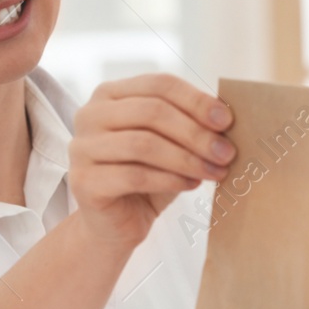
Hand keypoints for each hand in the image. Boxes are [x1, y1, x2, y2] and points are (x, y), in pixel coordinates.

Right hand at [69, 74, 234, 248]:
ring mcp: (82, 148)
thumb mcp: (170, 144)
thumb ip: (190, 124)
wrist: (115, 225)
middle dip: (196, 132)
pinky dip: (170, 180)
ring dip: (187, 158)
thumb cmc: (147, 179)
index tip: (226, 121)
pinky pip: (134, 176)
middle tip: (226, 152)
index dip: (196, 100)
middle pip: (152, 111)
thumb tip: (226, 116)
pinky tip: (191, 185)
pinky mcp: (84, 181)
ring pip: (144, 144)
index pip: (159, 84)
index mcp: (111, 94)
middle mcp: (90, 114)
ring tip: (214, 172)